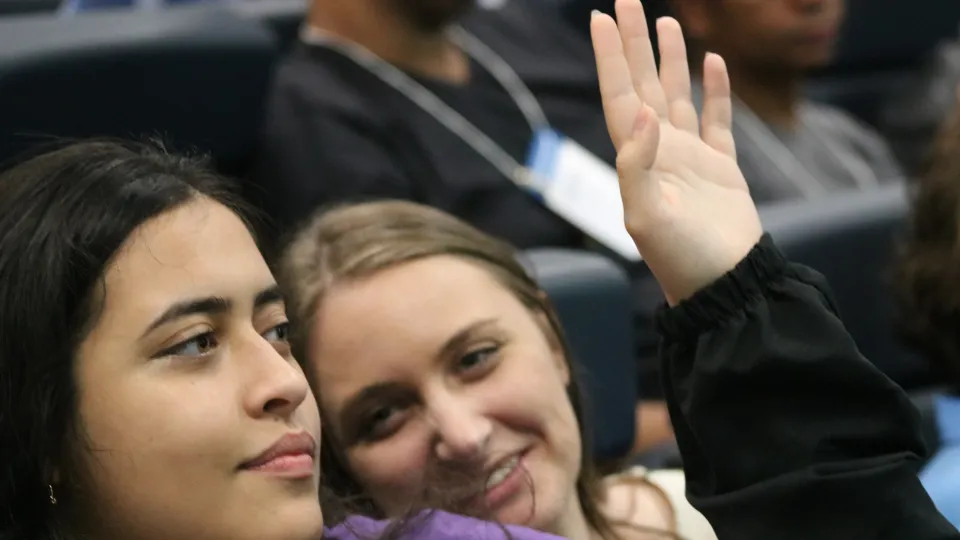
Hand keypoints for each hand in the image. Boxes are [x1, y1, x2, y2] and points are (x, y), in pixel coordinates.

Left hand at [591, 0, 762, 304]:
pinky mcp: (722, 168)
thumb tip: (643, 111)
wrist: (726, 286)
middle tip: (627, 1)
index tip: (601, 19)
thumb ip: (638, 164)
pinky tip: (713, 63)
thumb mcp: (648, 216)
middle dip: (635, 44)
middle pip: (644, 85)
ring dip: (670, 60)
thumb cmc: (683, 259)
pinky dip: (715, 91)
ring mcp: (691, 158)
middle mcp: (659, 152)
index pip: (619, 96)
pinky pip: (717, 120)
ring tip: (665, 22)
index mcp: (638, 160)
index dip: (610, 58)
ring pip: (677, 96)